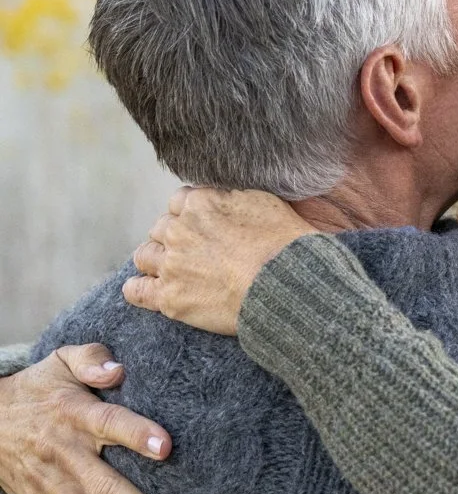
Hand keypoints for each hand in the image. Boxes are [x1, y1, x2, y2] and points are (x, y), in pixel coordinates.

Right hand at [0, 344, 178, 493]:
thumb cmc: (40, 389)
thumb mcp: (61, 362)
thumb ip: (92, 360)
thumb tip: (117, 370)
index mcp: (75, 417)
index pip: (109, 423)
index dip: (136, 434)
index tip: (166, 446)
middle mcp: (67, 458)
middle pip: (105, 490)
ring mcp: (56, 490)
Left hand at [123, 187, 316, 336]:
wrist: (285, 283)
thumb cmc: (283, 243)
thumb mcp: (263, 201)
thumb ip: (230, 196)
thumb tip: (218, 197)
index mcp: (199, 203)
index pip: (180, 201)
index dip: (190, 214)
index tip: (202, 226)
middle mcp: (178, 230)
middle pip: (160, 227)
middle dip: (173, 237)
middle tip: (192, 250)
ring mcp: (171, 264)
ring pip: (144, 255)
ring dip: (155, 259)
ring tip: (170, 269)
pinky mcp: (169, 297)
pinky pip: (136, 290)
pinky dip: (138, 288)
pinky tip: (146, 289)